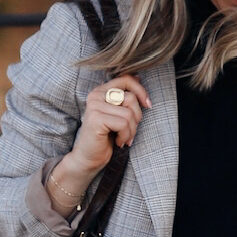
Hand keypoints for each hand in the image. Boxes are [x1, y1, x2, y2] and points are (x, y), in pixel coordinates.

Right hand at [52, 75, 151, 205]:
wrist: (88, 158)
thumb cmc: (106, 138)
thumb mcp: (118, 114)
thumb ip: (125, 97)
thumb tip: (139, 78)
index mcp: (100, 91)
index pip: (126, 79)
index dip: (141, 91)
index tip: (148, 105)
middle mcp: (95, 95)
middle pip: (130, 98)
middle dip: (136, 118)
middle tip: (128, 131)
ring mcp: (94, 106)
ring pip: (129, 114)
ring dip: (131, 130)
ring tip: (123, 138)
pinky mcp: (96, 118)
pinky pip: (124, 124)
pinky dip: (125, 136)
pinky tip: (118, 142)